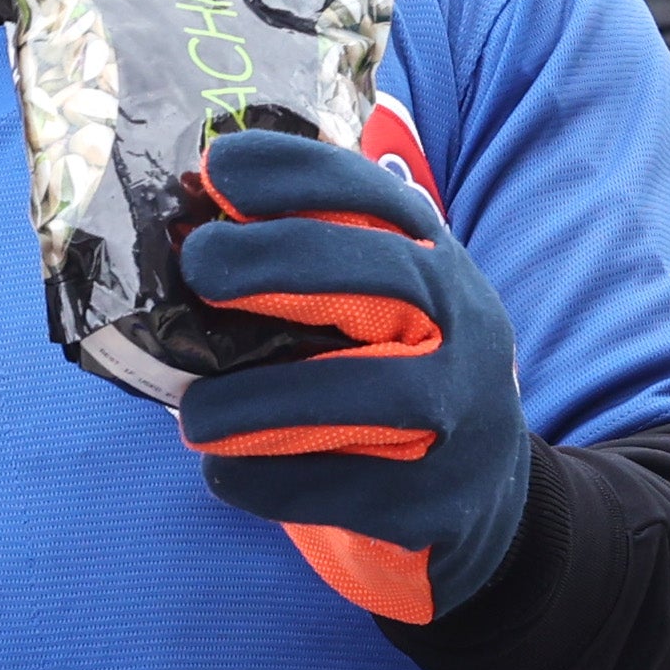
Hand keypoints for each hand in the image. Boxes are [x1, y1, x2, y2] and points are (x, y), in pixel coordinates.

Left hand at [174, 130, 529, 625]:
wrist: (482, 499)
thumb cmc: (392, 379)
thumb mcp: (377, 305)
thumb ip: (308, 267)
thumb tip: (187, 230)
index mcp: (438, 263)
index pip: (376, 196)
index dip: (298, 173)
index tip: (217, 170)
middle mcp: (468, 324)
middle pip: (389, 274)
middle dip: (284, 258)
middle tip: (200, 265)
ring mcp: (466, 412)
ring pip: (372, 393)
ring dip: (264, 400)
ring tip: (193, 416)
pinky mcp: (442, 498)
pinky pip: (349, 488)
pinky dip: (272, 479)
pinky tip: (226, 471)